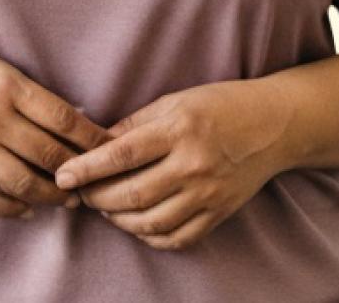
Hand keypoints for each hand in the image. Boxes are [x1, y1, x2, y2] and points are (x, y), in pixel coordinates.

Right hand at [0, 35, 117, 220]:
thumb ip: (29, 94)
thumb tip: (73, 122)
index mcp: (7, 84)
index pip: (64, 119)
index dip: (92, 138)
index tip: (111, 148)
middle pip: (48, 155)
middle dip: (78, 172)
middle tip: (94, 181)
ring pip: (23, 183)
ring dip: (51, 196)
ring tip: (67, 199)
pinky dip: (12, 208)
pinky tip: (28, 208)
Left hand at [53, 79, 294, 249]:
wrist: (275, 125)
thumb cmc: (220, 105)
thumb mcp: (175, 101)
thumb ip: (134, 124)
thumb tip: (95, 142)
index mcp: (178, 130)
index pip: (122, 155)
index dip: (87, 168)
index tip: (63, 175)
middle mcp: (193, 164)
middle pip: (132, 194)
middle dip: (97, 198)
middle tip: (80, 193)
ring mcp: (208, 193)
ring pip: (151, 222)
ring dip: (119, 220)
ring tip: (106, 208)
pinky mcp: (219, 213)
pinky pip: (177, 237)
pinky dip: (150, 236)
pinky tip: (136, 224)